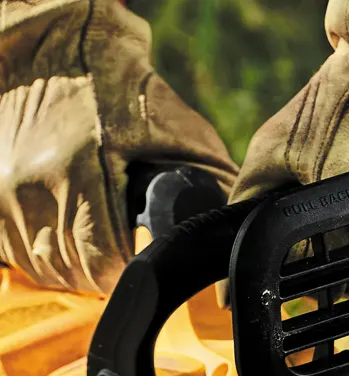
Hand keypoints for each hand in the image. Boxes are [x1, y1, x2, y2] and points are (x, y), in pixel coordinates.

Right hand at [0, 0, 234, 293]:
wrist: (41, 43)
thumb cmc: (107, 78)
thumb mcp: (165, 120)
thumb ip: (205, 172)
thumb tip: (237, 219)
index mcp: (80, 170)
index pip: (103, 262)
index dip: (128, 270)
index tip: (140, 258)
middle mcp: (34, 187)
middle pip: (74, 271)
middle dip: (105, 270)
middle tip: (124, 251)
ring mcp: (6, 194)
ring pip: (45, 267)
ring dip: (73, 266)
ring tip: (96, 241)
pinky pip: (18, 250)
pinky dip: (44, 251)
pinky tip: (64, 232)